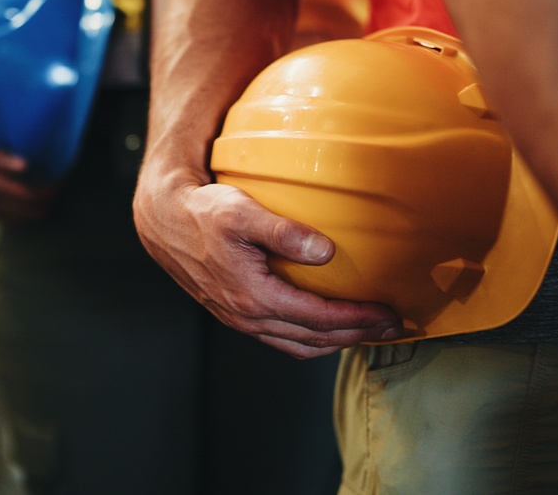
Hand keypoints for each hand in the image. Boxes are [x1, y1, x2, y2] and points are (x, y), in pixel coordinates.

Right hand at [0, 132, 55, 222]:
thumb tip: (24, 164)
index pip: (32, 196)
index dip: (52, 189)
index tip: (65, 175)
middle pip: (31, 213)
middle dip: (50, 200)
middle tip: (62, 182)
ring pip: (21, 219)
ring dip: (38, 208)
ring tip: (51, 190)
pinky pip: (9, 219)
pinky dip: (25, 212)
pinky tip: (29, 200)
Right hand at [133, 174, 403, 357]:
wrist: (164, 220)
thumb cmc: (203, 212)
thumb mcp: (242, 213)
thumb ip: (285, 231)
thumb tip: (326, 251)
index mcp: (254, 296)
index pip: (319, 318)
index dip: (358, 319)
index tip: (389, 314)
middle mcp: (247, 317)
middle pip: (314, 339)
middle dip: (357, 335)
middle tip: (393, 326)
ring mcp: (241, 320)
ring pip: (298, 346)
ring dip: (336, 342)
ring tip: (367, 331)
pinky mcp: (236, 314)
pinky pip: (282, 339)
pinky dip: (312, 340)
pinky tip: (327, 327)